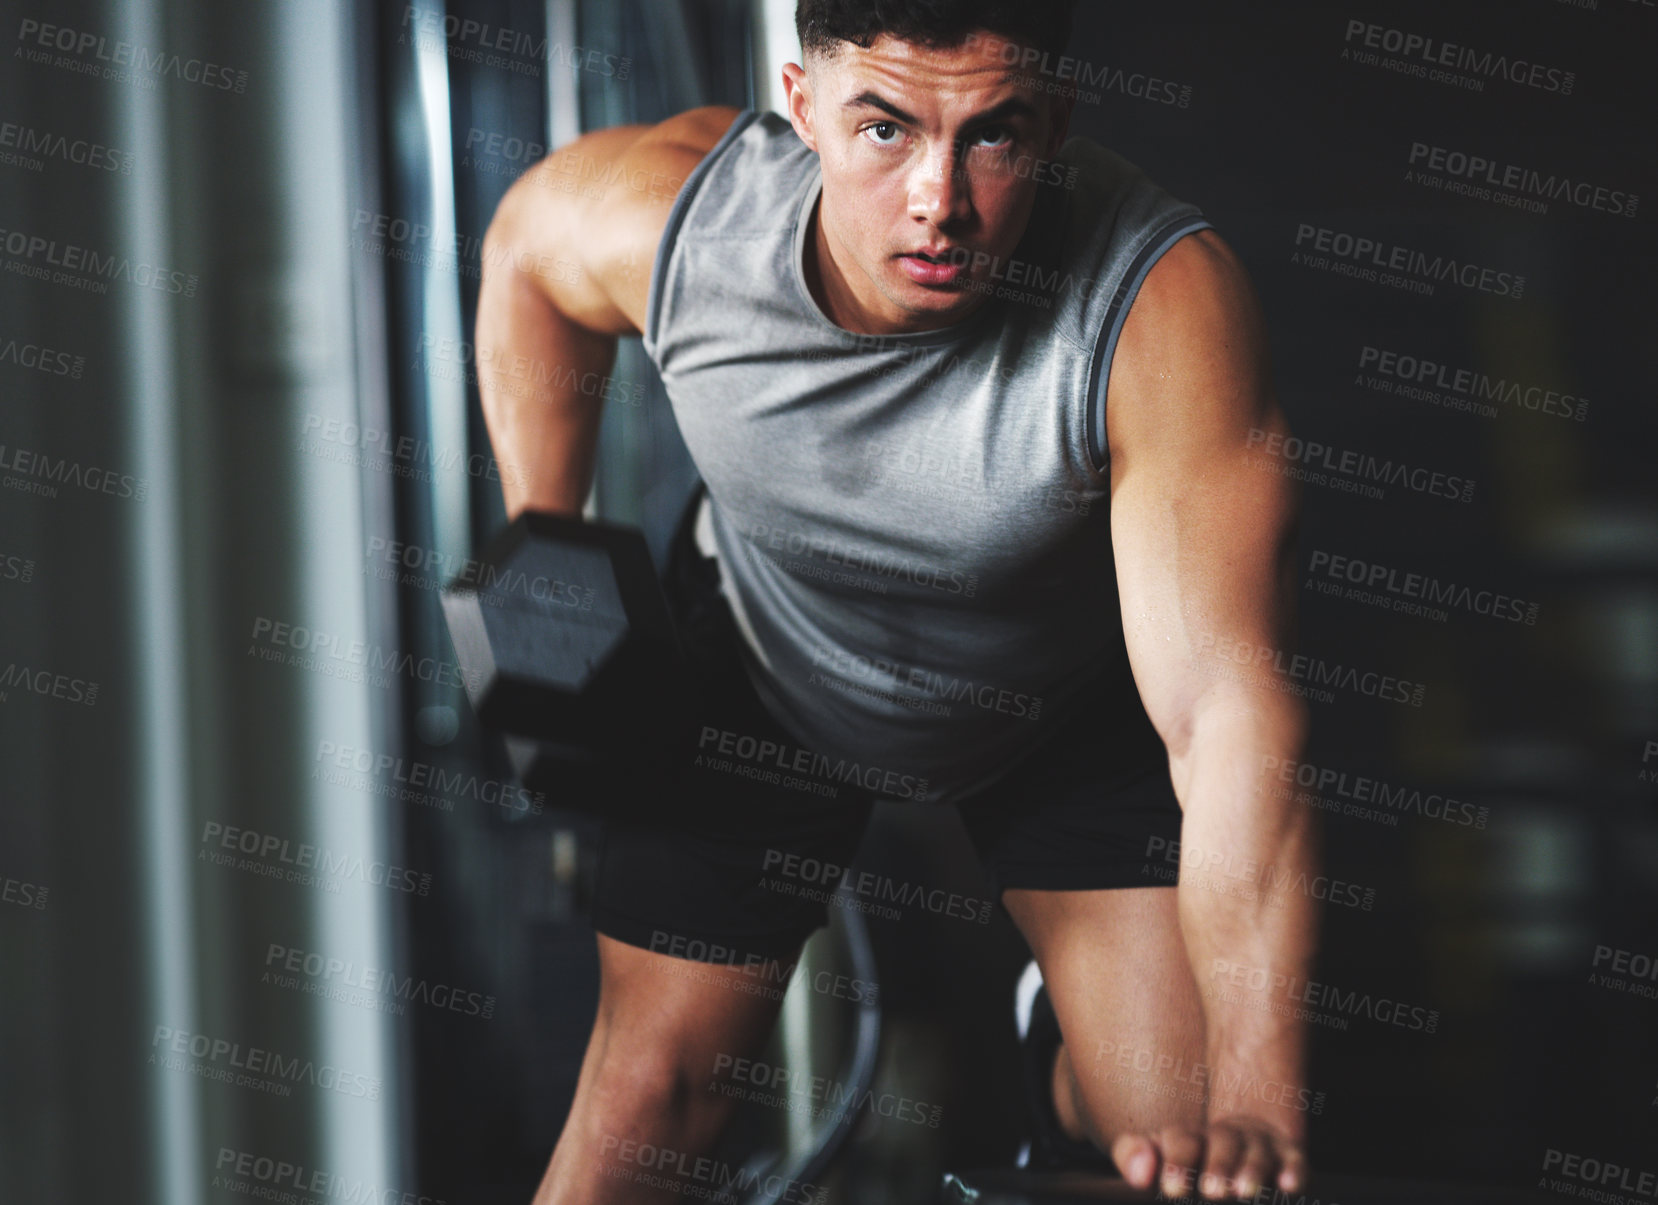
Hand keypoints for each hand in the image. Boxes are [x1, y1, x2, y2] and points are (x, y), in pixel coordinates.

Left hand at [1110, 1116, 1306, 1199]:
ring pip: (1257, 1153)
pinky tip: (1287, 1186)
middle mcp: (1225, 1136)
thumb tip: (1141, 1172)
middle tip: (1212, 1192)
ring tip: (1244, 1192)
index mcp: (1189, 1137)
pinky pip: (1295, 1162)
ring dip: (1252, 1171)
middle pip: (1223, 1143)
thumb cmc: (1185, 1163)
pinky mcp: (1289, 1158)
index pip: (1182, 1141)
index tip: (1171, 1189)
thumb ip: (1133, 1156)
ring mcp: (1259, 1145)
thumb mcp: (1155, 1157)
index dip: (1177, 1161)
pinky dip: (1293, 1172)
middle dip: (1218, 1166)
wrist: (1233, 1144)